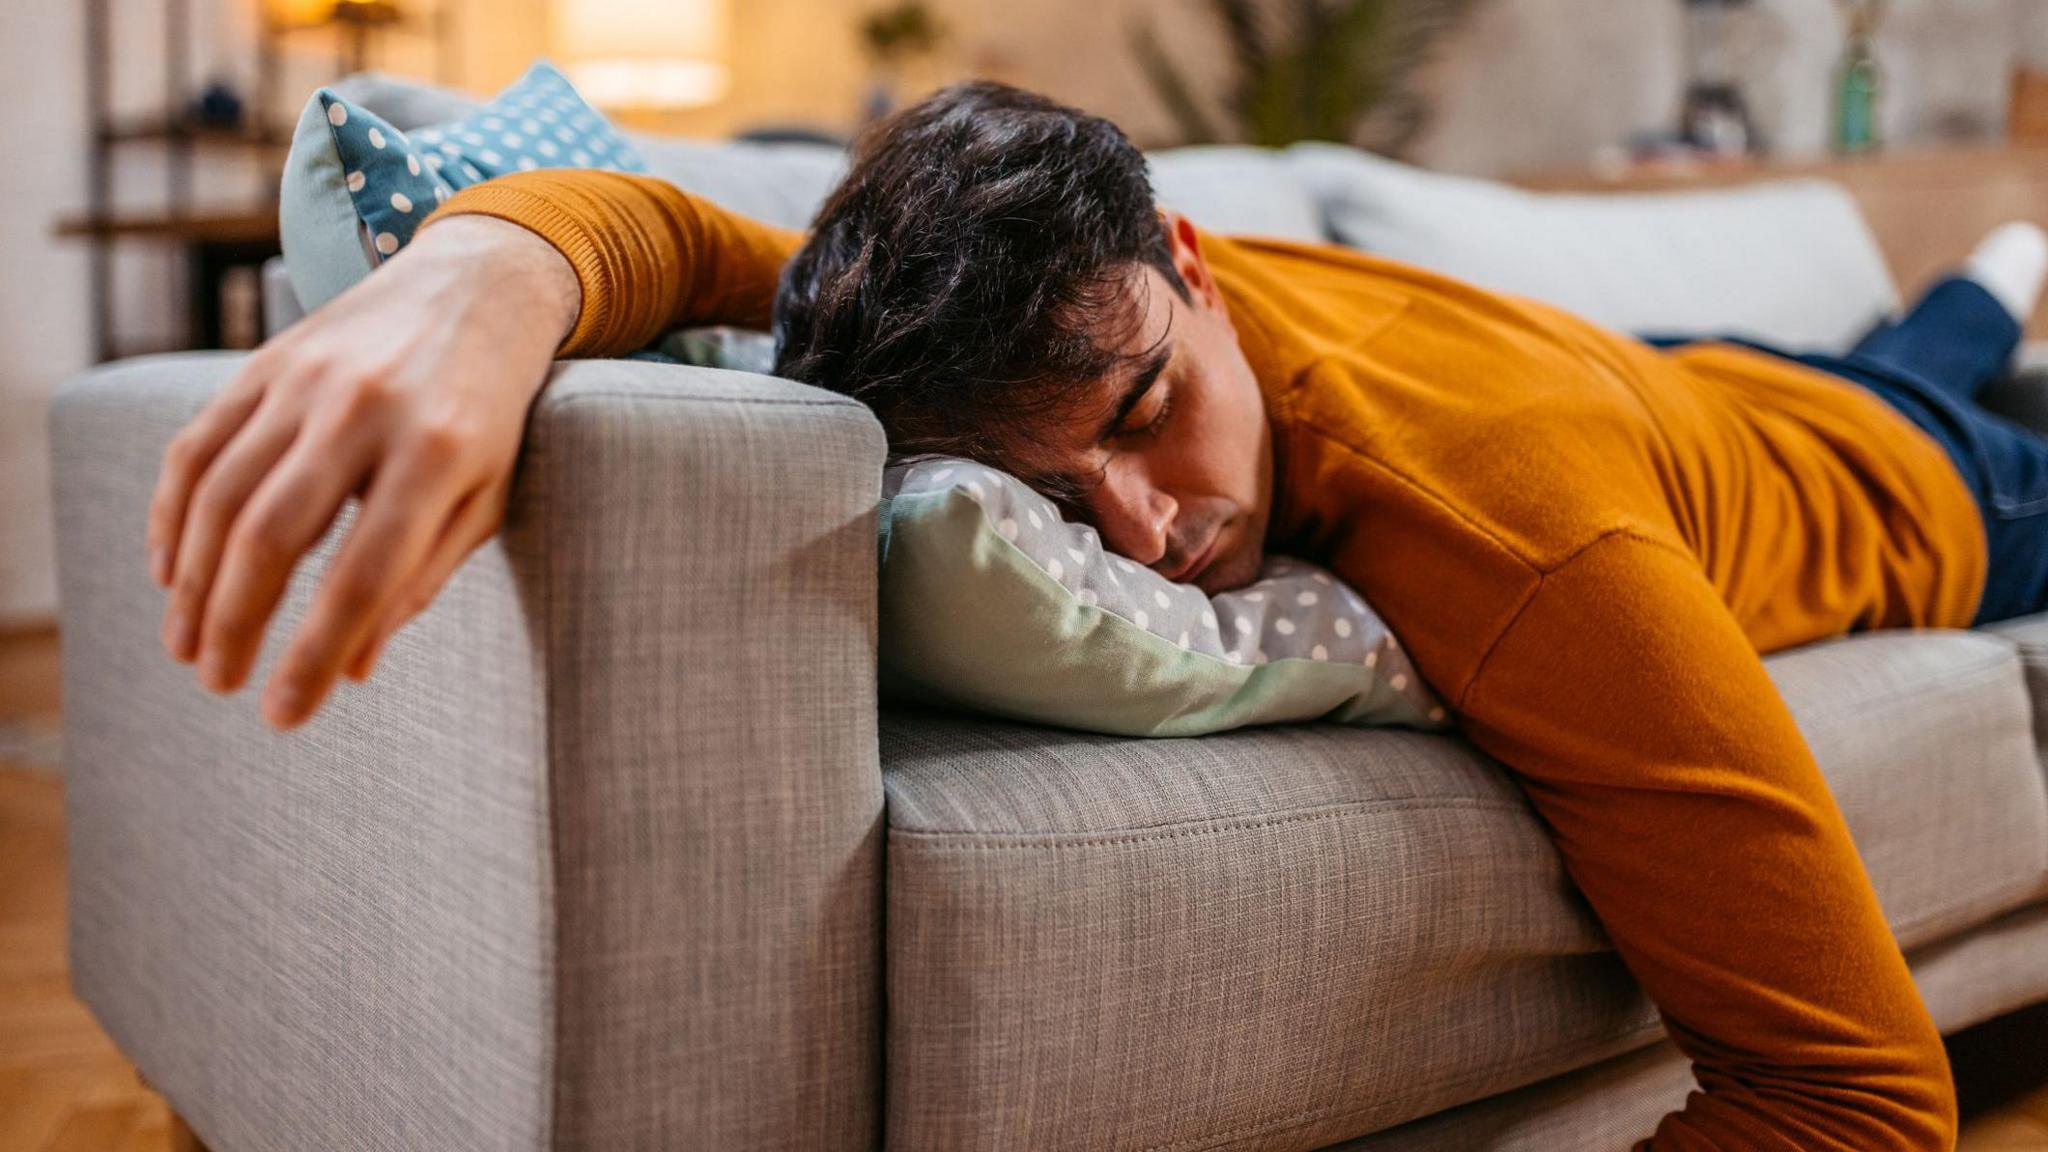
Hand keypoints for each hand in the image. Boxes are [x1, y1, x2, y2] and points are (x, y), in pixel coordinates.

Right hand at [146, 213, 579, 729]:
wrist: (476, 290)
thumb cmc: (489, 416)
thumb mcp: (486, 498)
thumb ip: (420, 578)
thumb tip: (349, 667)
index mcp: (440, 453)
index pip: (364, 575)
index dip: (314, 653)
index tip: (284, 716)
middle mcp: (366, 411)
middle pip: (273, 536)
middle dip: (235, 623)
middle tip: (219, 685)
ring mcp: (307, 380)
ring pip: (221, 494)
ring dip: (192, 583)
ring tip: (187, 647)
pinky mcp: (265, 361)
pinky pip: (197, 446)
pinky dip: (171, 515)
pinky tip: (170, 573)